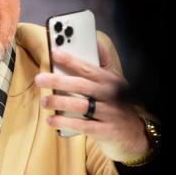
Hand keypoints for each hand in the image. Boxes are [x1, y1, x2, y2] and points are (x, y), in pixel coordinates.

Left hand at [36, 41, 148, 161]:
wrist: (136, 132)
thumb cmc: (119, 102)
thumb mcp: (116, 82)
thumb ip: (104, 63)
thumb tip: (96, 42)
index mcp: (109, 80)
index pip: (88, 68)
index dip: (71, 60)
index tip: (54, 54)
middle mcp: (109, 95)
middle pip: (81, 86)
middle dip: (59, 81)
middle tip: (40, 79)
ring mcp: (108, 113)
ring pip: (80, 105)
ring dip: (59, 102)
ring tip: (44, 101)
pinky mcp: (104, 130)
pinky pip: (82, 125)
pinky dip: (65, 122)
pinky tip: (51, 120)